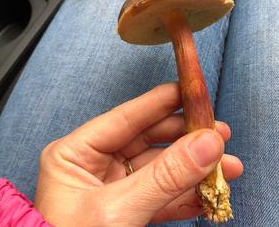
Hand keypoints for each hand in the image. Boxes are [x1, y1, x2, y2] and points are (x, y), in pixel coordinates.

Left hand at [35, 83, 242, 226]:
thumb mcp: (118, 211)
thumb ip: (164, 177)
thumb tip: (208, 144)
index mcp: (74, 153)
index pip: (125, 118)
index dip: (159, 103)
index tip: (189, 91)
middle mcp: (92, 164)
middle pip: (146, 139)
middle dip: (184, 137)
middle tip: (217, 131)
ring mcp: (110, 186)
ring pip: (157, 167)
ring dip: (192, 168)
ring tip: (227, 165)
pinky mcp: (125, 207)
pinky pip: (158, 194)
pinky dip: (184, 195)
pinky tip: (208, 193)